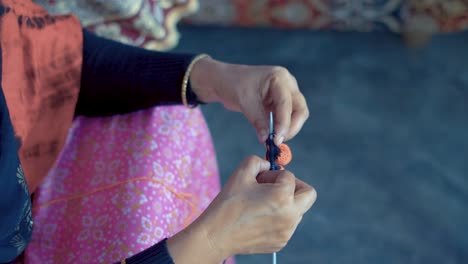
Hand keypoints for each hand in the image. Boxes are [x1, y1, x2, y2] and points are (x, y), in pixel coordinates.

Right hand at [168, 156, 315, 261]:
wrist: (216, 234)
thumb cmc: (228, 203)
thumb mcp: (241, 173)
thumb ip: (259, 161)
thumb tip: (269, 165)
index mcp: (282, 196)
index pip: (289, 176)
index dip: (273, 174)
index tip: (260, 180)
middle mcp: (290, 215)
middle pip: (308, 194)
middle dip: (295, 186)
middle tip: (278, 187)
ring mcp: (287, 231)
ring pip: (297, 210)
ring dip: (286, 203)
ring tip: (262, 204)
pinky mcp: (281, 242)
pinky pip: (288, 225)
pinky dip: (278, 218)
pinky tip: (259, 218)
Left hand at [190, 57, 308, 143]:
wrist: (224, 81)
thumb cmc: (233, 84)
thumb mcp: (244, 101)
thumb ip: (257, 120)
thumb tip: (267, 139)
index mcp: (279, 77)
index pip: (286, 103)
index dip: (284, 123)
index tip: (276, 139)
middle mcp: (287, 84)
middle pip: (299, 109)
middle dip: (291, 127)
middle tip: (278, 142)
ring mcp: (286, 93)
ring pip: (297, 114)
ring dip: (288, 129)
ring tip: (273, 140)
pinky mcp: (280, 103)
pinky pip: (287, 117)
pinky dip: (281, 128)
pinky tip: (272, 136)